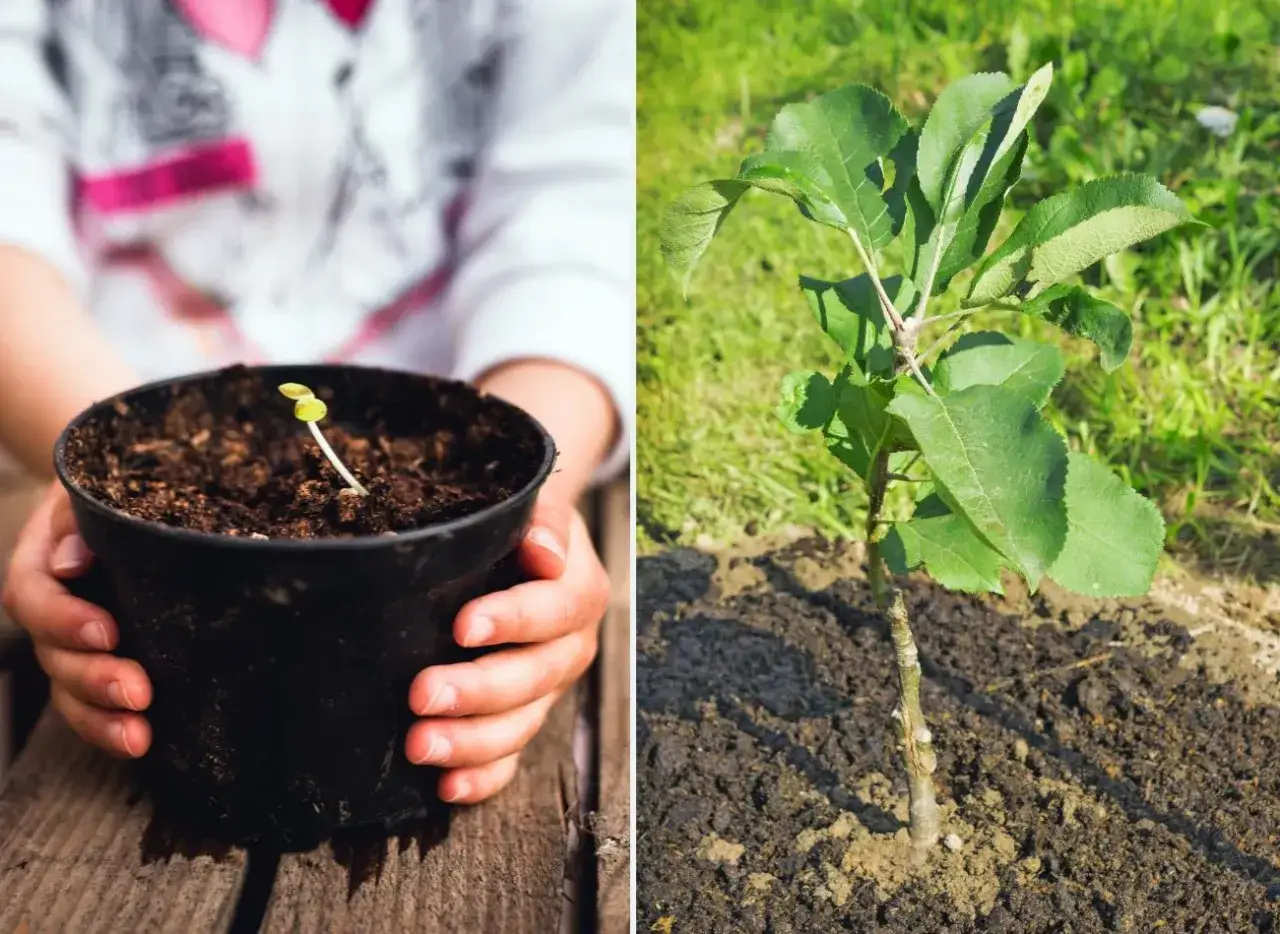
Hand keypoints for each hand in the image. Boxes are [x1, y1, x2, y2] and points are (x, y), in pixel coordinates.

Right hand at [1, 483, 151, 755]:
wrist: (133, 502)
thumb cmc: (111, 492)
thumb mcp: (92, 492)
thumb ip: (77, 519)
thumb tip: (70, 561)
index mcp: (39, 566)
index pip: (35, 596)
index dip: (64, 619)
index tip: (107, 632)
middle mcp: (50, 612)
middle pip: (54, 656)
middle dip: (93, 679)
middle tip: (137, 692)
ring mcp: (72, 644)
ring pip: (69, 690)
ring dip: (100, 718)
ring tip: (139, 736)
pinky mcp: (102, 663)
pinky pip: (93, 704)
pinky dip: (110, 726)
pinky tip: (143, 741)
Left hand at [405, 495, 608, 803]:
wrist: (531, 551)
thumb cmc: (523, 527)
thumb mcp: (538, 508)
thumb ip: (546, 521)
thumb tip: (543, 551)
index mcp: (579, 593)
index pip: (553, 610)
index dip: (512, 621)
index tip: (462, 627)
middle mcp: (570, 647)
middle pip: (534, 677)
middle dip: (478, 690)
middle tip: (422, 694)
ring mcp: (548, 689)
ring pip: (522, 725)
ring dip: (472, 742)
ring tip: (420, 744)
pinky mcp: (524, 718)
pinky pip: (511, 759)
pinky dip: (482, 778)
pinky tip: (446, 786)